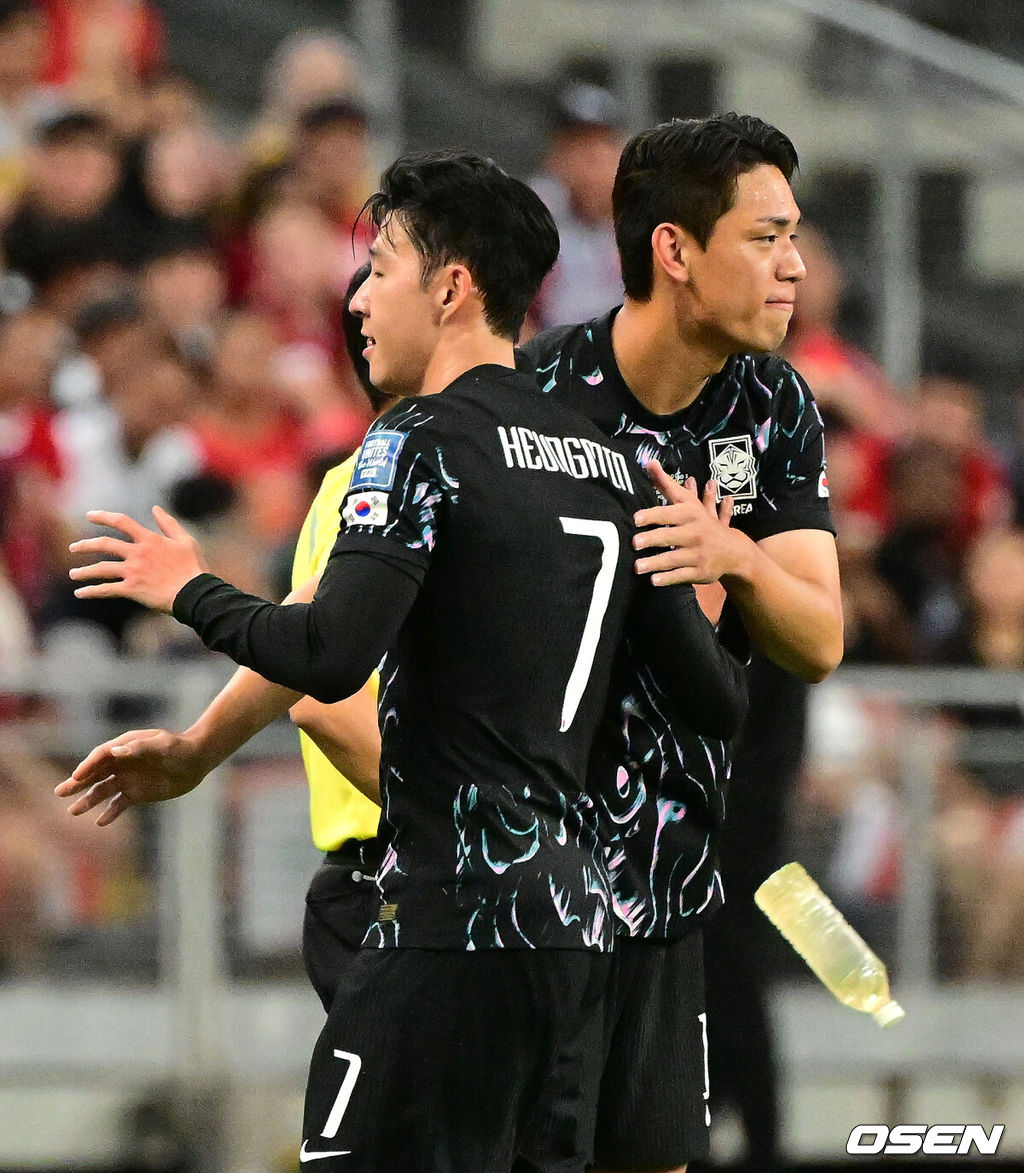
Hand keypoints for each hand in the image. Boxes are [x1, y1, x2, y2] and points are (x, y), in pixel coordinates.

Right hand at [55, 729, 207, 825]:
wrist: (197, 760)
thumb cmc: (180, 748)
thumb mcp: (162, 745)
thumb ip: (139, 748)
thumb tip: (116, 752)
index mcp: (125, 747)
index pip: (100, 756)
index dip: (87, 766)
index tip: (76, 777)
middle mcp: (122, 763)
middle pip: (95, 774)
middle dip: (77, 783)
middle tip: (60, 792)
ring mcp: (128, 779)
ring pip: (102, 791)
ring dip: (88, 800)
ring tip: (73, 811)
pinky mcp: (136, 793)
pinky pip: (118, 804)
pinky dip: (109, 813)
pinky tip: (100, 822)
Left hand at [69, 506, 206, 612]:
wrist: (194, 593)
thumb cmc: (193, 568)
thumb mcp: (186, 541)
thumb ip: (169, 524)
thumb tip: (156, 508)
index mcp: (149, 539)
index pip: (121, 522)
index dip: (103, 516)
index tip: (89, 515)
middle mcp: (137, 553)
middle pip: (104, 544)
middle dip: (86, 545)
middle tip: (74, 548)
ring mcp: (133, 572)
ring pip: (101, 569)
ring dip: (84, 571)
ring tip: (74, 574)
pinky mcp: (132, 589)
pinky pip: (106, 590)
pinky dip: (91, 591)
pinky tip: (80, 593)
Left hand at [633, 458, 739, 585]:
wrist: (734, 550)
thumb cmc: (701, 522)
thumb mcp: (688, 503)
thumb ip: (667, 485)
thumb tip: (649, 462)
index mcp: (690, 515)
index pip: (669, 513)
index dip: (653, 515)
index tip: (636, 518)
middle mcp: (694, 533)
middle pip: (670, 536)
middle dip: (653, 539)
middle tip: (634, 543)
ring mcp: (698, 554)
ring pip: (674, 558)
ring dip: (655, 563)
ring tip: (637, 566)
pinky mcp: (700, 572)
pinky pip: (682, 576)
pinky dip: (668, 579)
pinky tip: (654, 581)